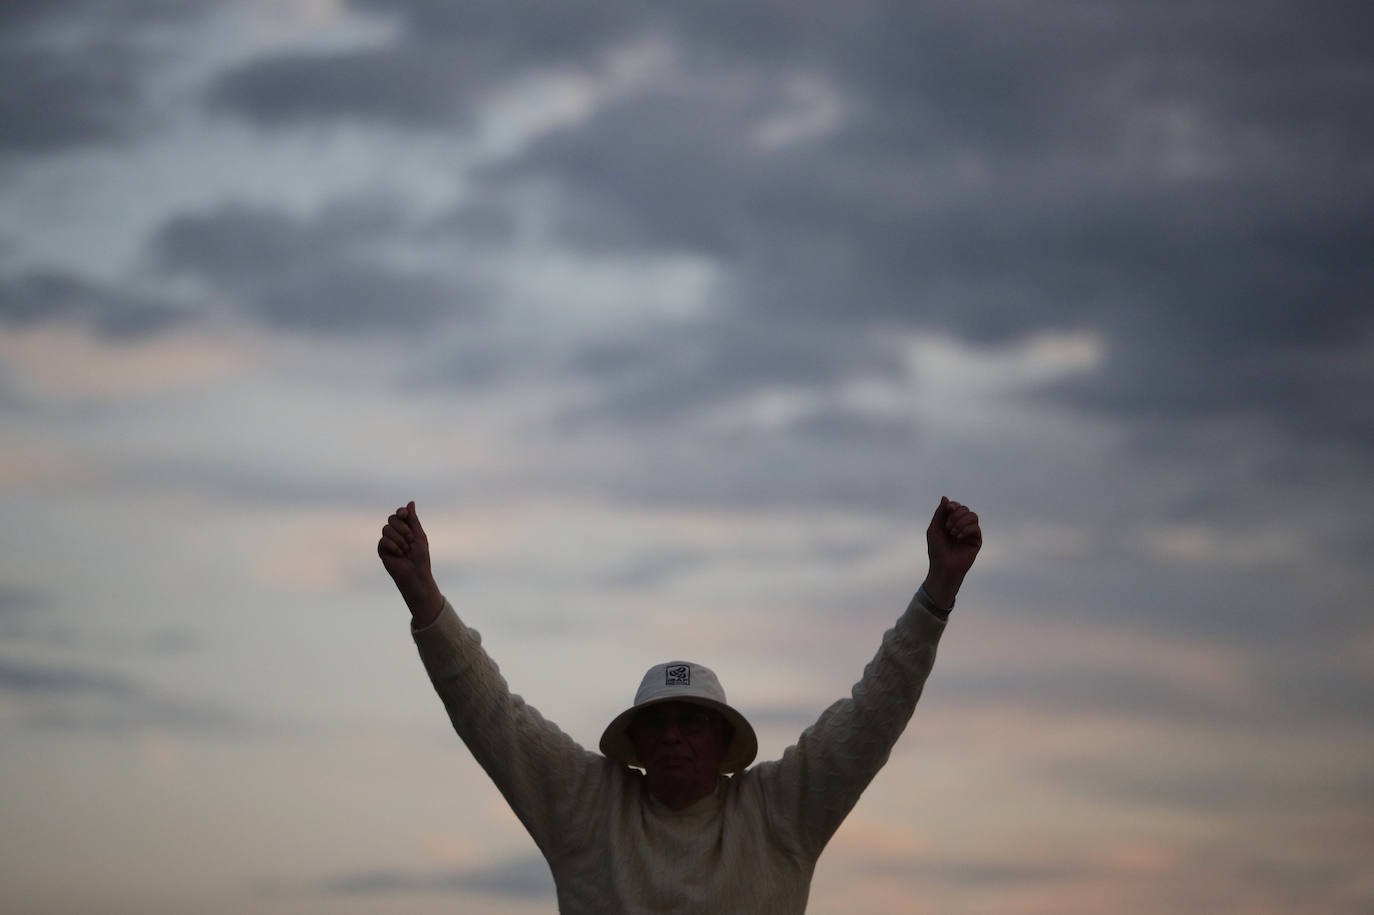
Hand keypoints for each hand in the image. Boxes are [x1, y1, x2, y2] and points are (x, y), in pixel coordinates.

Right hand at [377, 501, 442, 624]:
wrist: (415, 574)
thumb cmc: (420, 556)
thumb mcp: (419, 535)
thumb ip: (413, 519)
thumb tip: (410, 503)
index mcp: (406, 528)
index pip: (399, 514)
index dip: (401, 512)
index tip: (404, 515)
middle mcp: (396, 533)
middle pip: (391, 519)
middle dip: (402, 527)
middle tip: (411, 539)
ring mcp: (388, 541)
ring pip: (386, 529)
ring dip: (399, 539)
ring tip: (406, 550)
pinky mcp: (382, 550)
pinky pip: (383, 540)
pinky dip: (393, 546)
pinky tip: (399, 554)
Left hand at [922, 496, 981, 608]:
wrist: (943, 567)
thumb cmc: (937, 549)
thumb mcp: (934, 528)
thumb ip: (940, 513)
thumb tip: (945, 498)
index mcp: (952, 522)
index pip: (957, 507)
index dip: (953, 505)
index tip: (948, 509)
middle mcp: (962, 526)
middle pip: (965, 509)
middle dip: (956, 515)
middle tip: (947, 528)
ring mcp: (970, 533)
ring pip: (973, 515)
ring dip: (961, 522)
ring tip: (952, 533)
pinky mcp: (976, 540)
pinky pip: (976, 527)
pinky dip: (966, 529)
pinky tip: (958, 537)